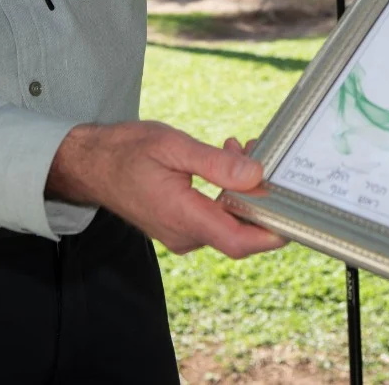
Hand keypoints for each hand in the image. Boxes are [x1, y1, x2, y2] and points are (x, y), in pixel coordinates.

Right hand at [47, 122, 286, 258]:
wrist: (91, 164)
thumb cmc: (127, 152)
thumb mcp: (173, 147)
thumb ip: (216, 164)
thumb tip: (255, 174)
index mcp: (182, 217)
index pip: (239, 241)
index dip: (273, 233)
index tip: (296, 214)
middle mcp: (184, 234)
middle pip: (240, 231)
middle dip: (259, 195)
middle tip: (260, 154)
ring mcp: (182, 233)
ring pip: (229, 220)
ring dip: (243, 188)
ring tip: (237, 148)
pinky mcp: (182, 225)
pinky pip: (216, 216)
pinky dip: (228, 191)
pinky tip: (225, 160)